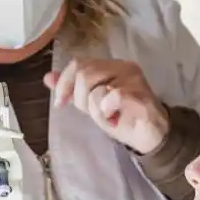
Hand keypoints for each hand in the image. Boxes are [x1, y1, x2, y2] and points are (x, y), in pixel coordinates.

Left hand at [44, 58, 169, 153]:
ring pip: (96, 87)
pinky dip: (107, 110)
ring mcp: (134, 80)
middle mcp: (123, 67)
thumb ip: (73, 89)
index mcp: (111, 66)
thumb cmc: (123, 119)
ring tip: (108, 117)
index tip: (61, 103)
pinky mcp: (142, 96)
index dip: (64, 83)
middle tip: (94, 113)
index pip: (78, 63)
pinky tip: (114, 119)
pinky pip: (114, 96)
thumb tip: (48, 77)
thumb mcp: (92, 104)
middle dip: (80, 99)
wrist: (152, 136)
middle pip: (84, 73)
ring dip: (96, 109)